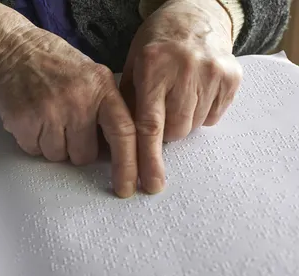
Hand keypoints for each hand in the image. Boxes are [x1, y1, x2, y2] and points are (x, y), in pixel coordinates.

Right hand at [0, 0, 137, 196]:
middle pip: (86, 155)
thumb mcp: (92, 76)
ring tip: (46, 116)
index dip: (129, 164)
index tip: (128, 188)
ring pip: (59, 156)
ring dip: (52, 144)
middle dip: (76, 148)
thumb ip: (108, 108)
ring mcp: (49, 111)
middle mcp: (78, 100)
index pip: (124, 132)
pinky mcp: (24, 121)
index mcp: (101, 88)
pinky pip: (35, 151)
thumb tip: (123, 152)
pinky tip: (32, 118)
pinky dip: (33, 140)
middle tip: (65, 123)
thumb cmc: (54, 66)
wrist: (11, 50)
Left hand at [120, 0, 242, 193]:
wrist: (195, 15)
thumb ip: (126, 103)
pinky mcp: (232, 76)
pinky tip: (194, 92)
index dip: (147, 158)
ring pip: (194, 127)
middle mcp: (185, 69)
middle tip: (159, 113)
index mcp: (152, 66)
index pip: (149, 125)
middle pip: (175, 131)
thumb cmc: (156, 45)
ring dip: (181, 123)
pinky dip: (201, 114)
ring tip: (176, 97)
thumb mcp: (132, 66)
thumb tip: (118, 149)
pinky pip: (213, 117)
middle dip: (163, 133)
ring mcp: (212, 72)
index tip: (148, 184)